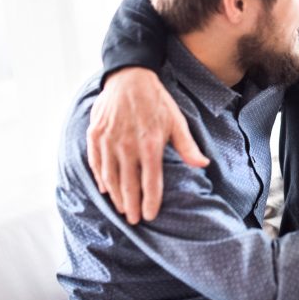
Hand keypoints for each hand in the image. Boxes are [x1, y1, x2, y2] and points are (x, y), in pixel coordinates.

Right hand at [86, 67, 208, 223]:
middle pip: (129, 185)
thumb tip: (203, 165)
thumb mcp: (176, 121)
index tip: (150, 216)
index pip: (150, 182)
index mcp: (150, 145)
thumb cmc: (156, 101)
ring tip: (121, 209)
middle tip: (134, 221)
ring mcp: (108, 142)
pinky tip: (105, 189)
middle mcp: (127, 147)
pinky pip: (96, 164)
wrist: (129, 78)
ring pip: (110, 178)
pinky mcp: (95, 136)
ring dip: (116, 196)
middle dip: (132, 206)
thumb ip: (187, 146)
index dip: (150, 202)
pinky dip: (100, 178)